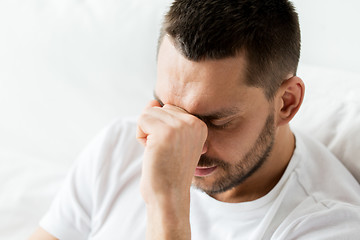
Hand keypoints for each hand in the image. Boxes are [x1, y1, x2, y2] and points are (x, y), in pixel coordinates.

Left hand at [137, 100, 207, 239]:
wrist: (169, 195)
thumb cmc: (168, 169)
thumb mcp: (171, 140)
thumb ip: (165, 118)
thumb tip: (151, 102)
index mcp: (199, 125)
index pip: (171, 109)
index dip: (163, 128)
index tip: (171, 148)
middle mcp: (194, 123)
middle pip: (160, 108)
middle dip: (154, 128)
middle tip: (163, 150)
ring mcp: (181, 127)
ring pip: (149, 112)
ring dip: (146, 132)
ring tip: (158, 151)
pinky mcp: (165, 132)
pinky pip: (142, 119)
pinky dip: (140, 136)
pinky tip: (151, 151)